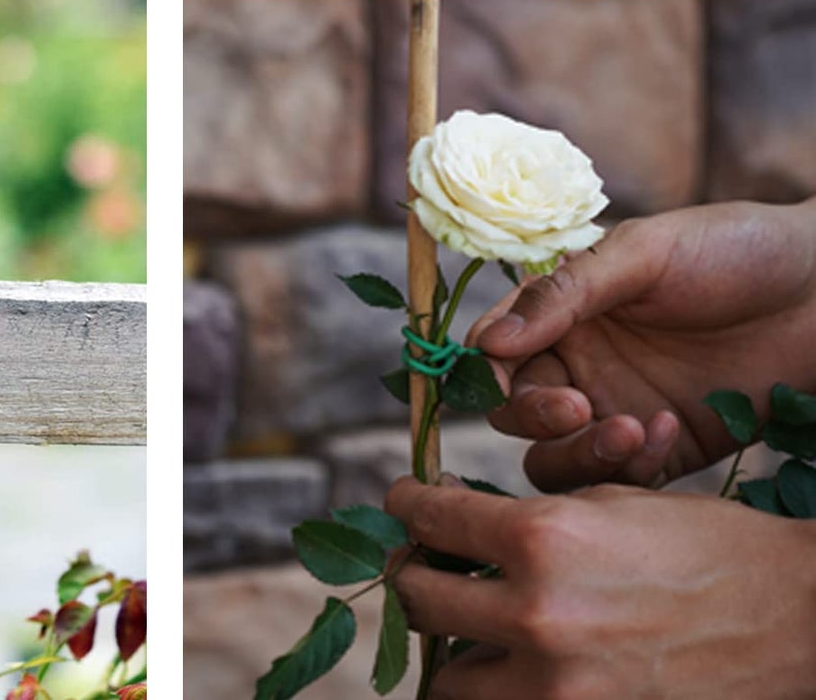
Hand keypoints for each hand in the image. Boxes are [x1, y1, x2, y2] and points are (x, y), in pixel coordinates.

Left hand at [386, 476, 815, 699]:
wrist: (797, 622)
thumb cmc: (705, 545)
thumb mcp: (607, 500)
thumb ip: (521, 517)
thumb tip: (453, 521)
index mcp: (540, 540)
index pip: (429, 520)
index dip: (407, 506)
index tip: (405, 504)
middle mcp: (538, 617)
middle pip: (420, 598)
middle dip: (416, 574)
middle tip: (425, 564)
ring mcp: (559, 690)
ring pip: (449, 680)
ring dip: (450, 648)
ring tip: (469, 625)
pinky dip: (497, 691)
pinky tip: (508, 664)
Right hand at [470, 199, 815, 489]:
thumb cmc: (730, 249)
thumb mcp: (640, 254)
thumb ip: (563, 295)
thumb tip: (487, 342)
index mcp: (563, 311)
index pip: (494, 352)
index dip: (487, 371)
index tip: (507, 377)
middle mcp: (581, 362)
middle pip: (516, 413)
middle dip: (534, 416)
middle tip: (578, 404)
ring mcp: (621, 406)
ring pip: (557, 458)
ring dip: (577, 453)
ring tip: (630, 429)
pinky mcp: (669, 448)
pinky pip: (623, 478)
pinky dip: (634, 465)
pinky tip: (671, 428)